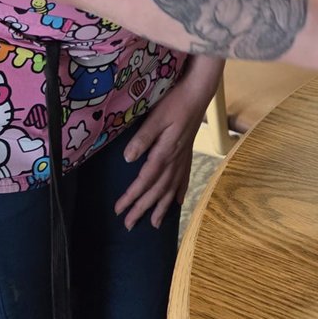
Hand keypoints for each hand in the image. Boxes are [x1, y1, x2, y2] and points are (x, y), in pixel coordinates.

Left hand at [113, 58, 220, 230]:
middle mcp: (175, 160)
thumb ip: (143, 138)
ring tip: (154, 223)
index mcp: (165, 152)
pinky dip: (180, 191)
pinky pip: (184, 178)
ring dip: (162, 206)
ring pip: (171, 189)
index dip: (132, 196)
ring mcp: (183, 157)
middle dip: (143, 208)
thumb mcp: (156, 117)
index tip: (119, 210)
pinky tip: (178, 202)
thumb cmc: (175, 102)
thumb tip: (128, 159)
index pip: (145, 180)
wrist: (198, 93)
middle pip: (157, 190)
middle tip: (129, 225)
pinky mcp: (188, 152)